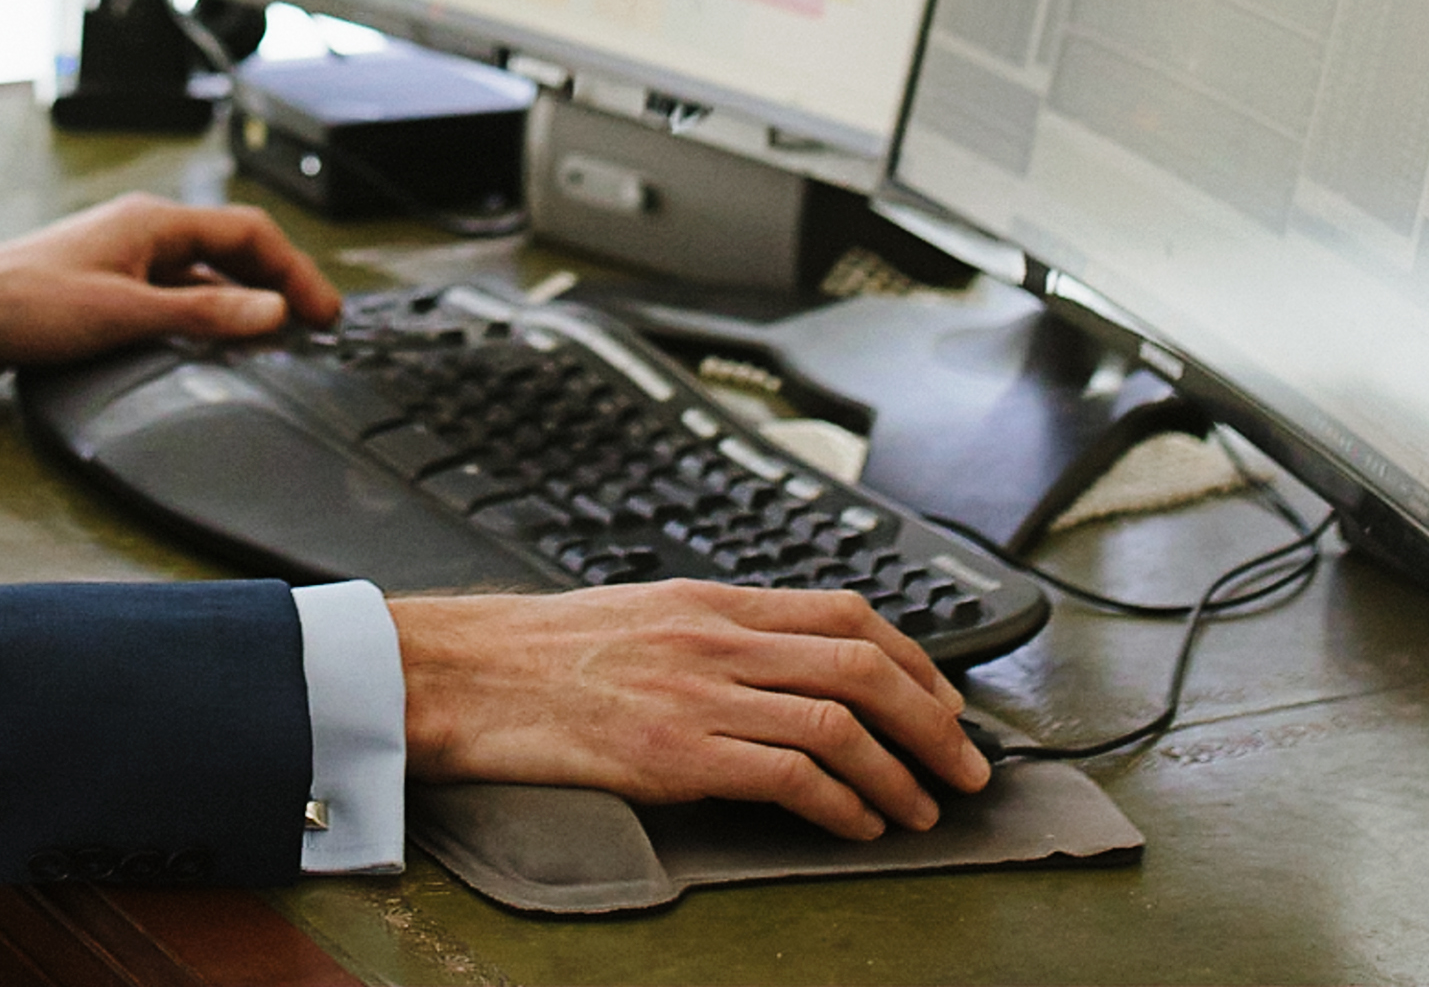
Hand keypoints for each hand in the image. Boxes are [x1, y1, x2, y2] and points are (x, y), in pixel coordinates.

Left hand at [0, 194, 344, 377]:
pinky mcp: (106, 293)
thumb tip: (272, 311)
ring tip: (274, 341)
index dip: (294, 271)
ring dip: (241, 303)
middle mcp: (143, 234)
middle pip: (232, 251)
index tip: (324, 311)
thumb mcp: (126, 311)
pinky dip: (204, 318)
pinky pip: (174, 298)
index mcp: (154, 222)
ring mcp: (124, 263)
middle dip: (277, 284)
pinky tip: (212, 349)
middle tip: (313, 327)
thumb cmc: (26, 303)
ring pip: (203, 276)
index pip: (249, 233)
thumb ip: (203, 311)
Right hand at [392, 583, 989, 837]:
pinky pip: (790, 776)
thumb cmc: (539, 654)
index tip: (945, 703)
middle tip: (967, 767)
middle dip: (935, 721)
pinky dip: (842, 805)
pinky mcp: (676, 752)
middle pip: (864, 664)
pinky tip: (858, 826)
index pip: (846, 613)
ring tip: (922, 809)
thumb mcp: (639, 618)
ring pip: (841, 722)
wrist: (461, 672)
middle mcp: (716, 638)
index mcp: (710, 601)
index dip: (916, 661)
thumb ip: (710, 636)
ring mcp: (699, 693)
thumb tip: (779, 671)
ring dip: (902, 773)